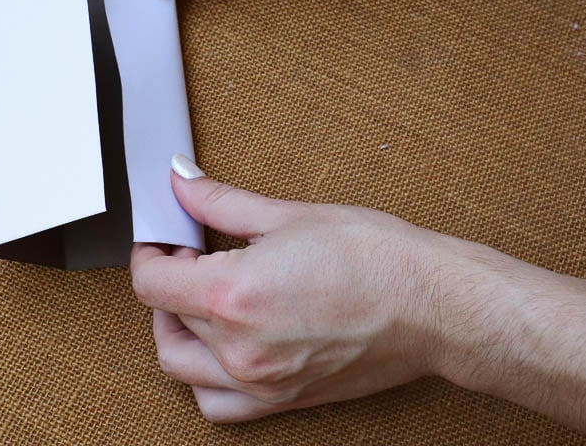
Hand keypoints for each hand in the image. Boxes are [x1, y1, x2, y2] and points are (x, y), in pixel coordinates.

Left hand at [131, 155, 449, 421]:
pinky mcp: (282, 401)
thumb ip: (220, 202)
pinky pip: (216, 404)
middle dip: (169, 282)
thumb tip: (181, 182)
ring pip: (180, 365)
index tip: (167, 238)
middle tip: (193, 254)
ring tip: (206, 298)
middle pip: (164, 317)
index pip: (151, 283)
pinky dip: (205, 377)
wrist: (435, 307)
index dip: (151, 252)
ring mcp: (259, 382)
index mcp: (232, 295)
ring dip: (179, 329)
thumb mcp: (288, 215)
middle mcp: (238, 347)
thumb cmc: (376, 258)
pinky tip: (224, 344)